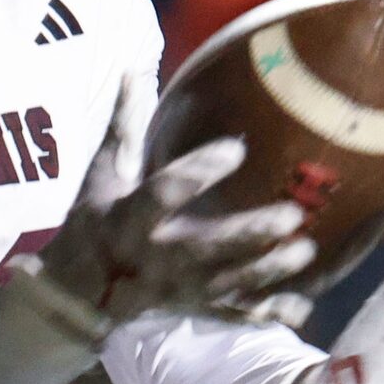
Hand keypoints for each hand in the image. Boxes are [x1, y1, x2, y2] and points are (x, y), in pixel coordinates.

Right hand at [23, 77, 319, 338]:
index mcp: (131, 217)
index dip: (199, 172)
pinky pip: (232, 314)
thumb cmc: (95, 219)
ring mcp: (177, 287)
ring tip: (306, 251)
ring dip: (268, 271)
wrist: (78, 292)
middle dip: (248, 236)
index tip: (236, 148)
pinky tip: (301, 309)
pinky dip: (266, 313)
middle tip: (291, 216)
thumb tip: (133, 68)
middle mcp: (156, 256)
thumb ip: (124, 125)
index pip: (164, 193)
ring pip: (227, 283)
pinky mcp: (193, 307)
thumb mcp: (103, 173)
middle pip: (206, 248)